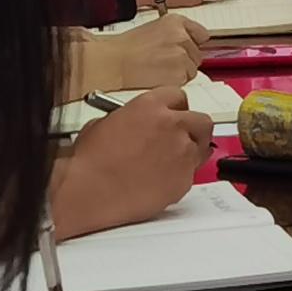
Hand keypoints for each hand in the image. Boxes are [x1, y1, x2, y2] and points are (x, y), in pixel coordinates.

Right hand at [53, 89, 211, 232]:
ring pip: (202, 149)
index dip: (175, 109)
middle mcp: (173, 126)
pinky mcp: (185, 180)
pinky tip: (161, 182)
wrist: (90, 193)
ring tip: (169, 163)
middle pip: (202, 121)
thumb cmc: (89, 162)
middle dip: (194, 129)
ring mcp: (183, 153)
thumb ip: (129, 119)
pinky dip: (181, 177)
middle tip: (182, 139)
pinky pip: (192, 174)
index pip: (178, 97)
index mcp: (150, 106)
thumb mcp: (102, 124)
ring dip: (190, 153)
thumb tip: (135, 124)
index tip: (172, 117)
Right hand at [68, 14, 209, 98]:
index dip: (193, 44)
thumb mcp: (154, 29)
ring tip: (158, 69)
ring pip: (192, 70)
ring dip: (180, 73)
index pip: (201, 34)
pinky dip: (174, 83)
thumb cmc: (126, 48)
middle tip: (164, 62)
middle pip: (197, 54)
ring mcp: (182, 55)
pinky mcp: (179, 74)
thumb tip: (190, 43)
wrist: (113, 62)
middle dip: (185, 60)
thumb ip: (176, 34)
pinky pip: (185, 82)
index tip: (189, 48)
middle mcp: (182, 36)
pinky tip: (158, 77)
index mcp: (176, 22)